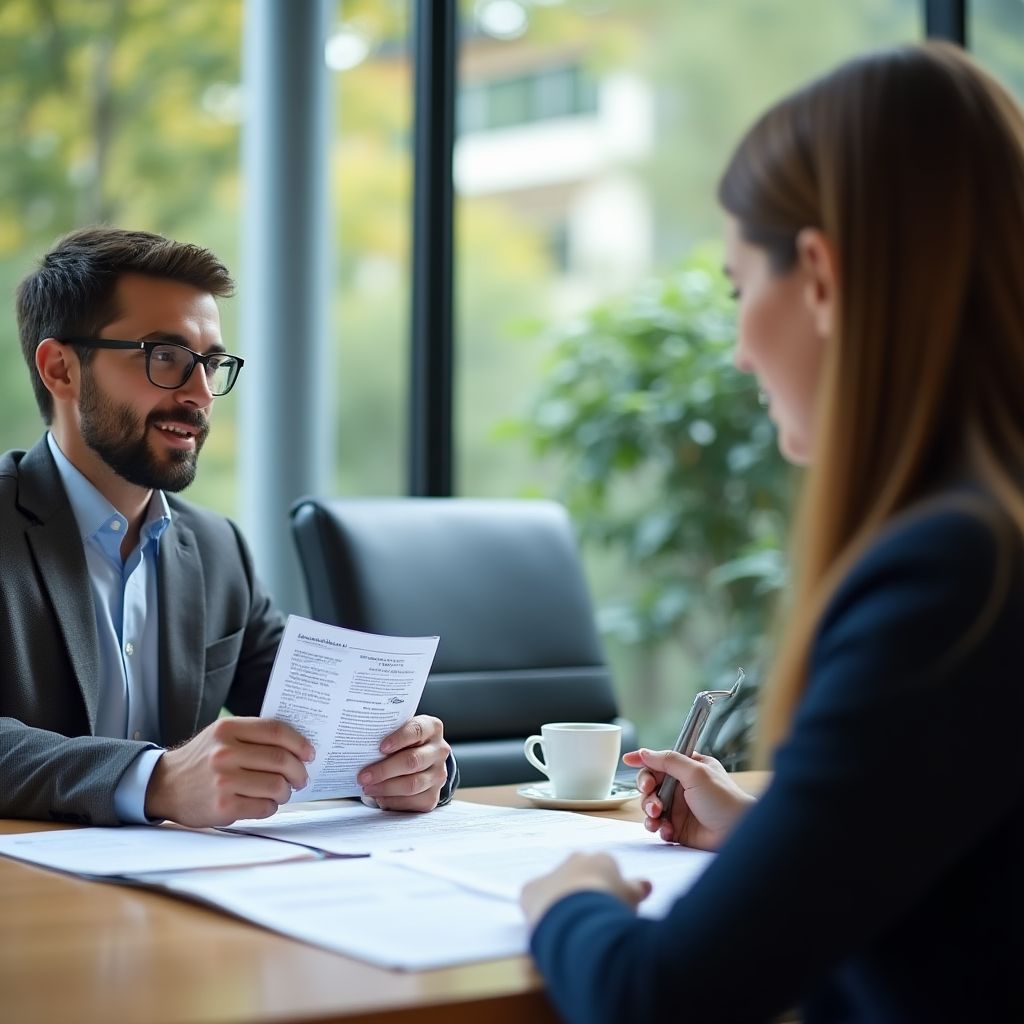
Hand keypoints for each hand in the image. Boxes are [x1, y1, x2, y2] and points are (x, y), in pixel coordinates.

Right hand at [144, 717, 314, 826]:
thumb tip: (297, 747)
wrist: (164, 785)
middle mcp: (225, 752)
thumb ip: (253, 735)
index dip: (299, 743)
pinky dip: (271, 806)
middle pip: (281, 760)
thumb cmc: (202, 759)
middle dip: (299, 771)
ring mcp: (223, 780)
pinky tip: (264, 803)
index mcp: (228, 729)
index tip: (310, 753)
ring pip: (276, 786)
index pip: (276, 731)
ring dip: (286, 791)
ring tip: (283, 792)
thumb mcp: (221, 735)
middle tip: (302, 777)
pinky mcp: (222, 806)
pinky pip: (264, 807)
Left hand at [357, 715, 450, 812]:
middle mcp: (439, 751)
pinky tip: (379, 797)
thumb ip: (387, 734)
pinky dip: (392, 801)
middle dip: (384, 770)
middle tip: (363, 776)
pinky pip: (412, 802)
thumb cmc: (404, 743)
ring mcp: (438, 774)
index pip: (417, 730)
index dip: (399, 738)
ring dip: (386, 788)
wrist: (422, 761)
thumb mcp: (399, 731)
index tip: (380, 747)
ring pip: (412, 784)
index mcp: (432, 728)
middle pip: (413, 761)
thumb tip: (362, 745)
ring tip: (367, 788)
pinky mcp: (433, 796)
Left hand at [521, 852, 650, 927]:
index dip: (610, 890)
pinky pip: (536, 898)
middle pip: (581, 872)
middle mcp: (575, 860)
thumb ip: (636, 889)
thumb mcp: (631, 899)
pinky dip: (542, 910)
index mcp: (601, 860)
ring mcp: (553, 874)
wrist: (578, 917)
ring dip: (563, 901)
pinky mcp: (530, 890)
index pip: (607, 870)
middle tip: (591, 916)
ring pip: (558, 885)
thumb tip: (646, 884)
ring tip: (572, 926)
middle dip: (585, 889)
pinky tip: (552, 927)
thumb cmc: (611, 907)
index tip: (611, 908)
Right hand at [622, 748, 754, 849]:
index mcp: (688, 768)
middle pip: (650, 784)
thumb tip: (644, 752)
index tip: (627, 760)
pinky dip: (659, 828)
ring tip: (658, 817)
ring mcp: (679, 808)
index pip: (660, 761)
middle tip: (651, 796)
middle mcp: (682, 787)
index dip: (643, 760)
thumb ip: (669, 761)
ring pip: (651, 806)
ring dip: (649, 811)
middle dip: (646, 791)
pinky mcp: (678, 828)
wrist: (738, 833)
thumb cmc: (724, 799)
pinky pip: (658, 826)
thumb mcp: (696, 773)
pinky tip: (668, 831)